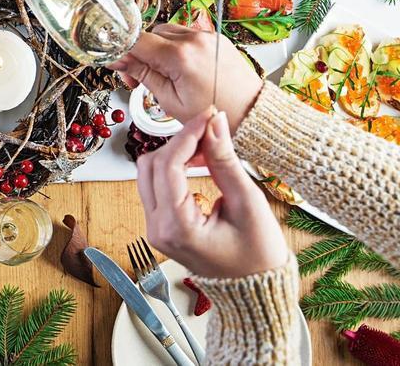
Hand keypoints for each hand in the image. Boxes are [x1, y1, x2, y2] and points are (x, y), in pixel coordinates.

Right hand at [109, 24, 262, 130]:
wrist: (250, 113)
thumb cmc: (212, 113)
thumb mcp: (168, 100)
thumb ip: (142, 74)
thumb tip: (118, 60)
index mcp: (181, 56)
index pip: (138, 40)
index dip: (122, 50)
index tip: (115, 62)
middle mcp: (195, 40)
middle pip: (151, 34)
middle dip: (140, 52)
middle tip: (138, 78)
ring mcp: (207, 36)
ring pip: (167, 32)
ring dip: (157, 49)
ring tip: (161, 74)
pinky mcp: (215, 38)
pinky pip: (185, 35)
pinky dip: (175, 48)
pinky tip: (177, 68)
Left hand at [137, 109, 289, 277]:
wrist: (256, 290)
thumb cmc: (259, 254)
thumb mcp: (247, 203)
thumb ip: (224, 161)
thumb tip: (214, 124)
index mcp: (176, 227)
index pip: (168, 166)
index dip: (186, 135)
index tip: (208, 117)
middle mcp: (156, 228)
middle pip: (150, 166)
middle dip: (178, 143)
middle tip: (210, 130)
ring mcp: (154, 228)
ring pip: (149, 174)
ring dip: (174, 154)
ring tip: (208, 148)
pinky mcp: (160, 225)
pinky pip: (157, 187)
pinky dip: (174, 169)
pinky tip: (200, 163)